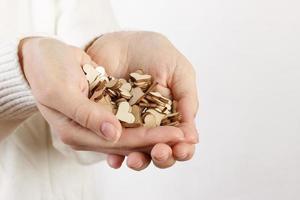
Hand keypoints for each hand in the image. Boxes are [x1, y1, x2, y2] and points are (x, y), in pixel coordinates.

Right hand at [19, 37, 183, 158]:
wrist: (41, 58)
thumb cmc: (46, 70)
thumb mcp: (60, 91)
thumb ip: (87, 115)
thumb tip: (115, 134)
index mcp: (76, 134)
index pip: (120, 141)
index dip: (150, 138)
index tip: (177, 134)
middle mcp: (89, 134)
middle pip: (130, 142)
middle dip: (159, 139)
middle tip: (187, 136)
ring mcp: (97, 124)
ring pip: (132, 134)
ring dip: (157, 134)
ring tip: (182, 132)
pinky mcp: (103, 113)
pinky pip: (128, 121)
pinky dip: (146, 121)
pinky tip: (165, 120)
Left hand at [87, 31, 198, 169]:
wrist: (120, 42)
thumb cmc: (154, 53)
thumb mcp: (179, 72)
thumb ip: (188, 101)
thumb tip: (193, 137)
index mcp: (173, 116)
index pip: (182, 141)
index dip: (183, 149)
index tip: (181, 149)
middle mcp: (153, 125)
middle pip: (161, 152)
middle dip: (163, 157)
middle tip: (159, 152)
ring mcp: (131, 127)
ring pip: (138, 153)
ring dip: (139, 160)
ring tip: (135, 159)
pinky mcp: (110, 124)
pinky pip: (111, 144)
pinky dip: (113, 155)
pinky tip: (114, 159)